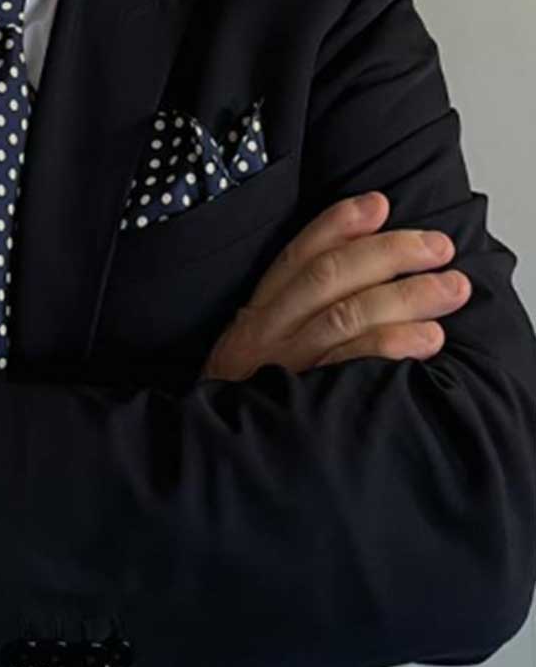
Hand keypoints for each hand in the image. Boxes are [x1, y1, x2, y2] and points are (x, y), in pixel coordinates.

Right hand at [199, 191, 471, 381]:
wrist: (216, 463)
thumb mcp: (257, 350)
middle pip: (327, 278)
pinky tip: (426, 338)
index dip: (337, 226)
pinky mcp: (302, 404)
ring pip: (346, 316)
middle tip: (439, 248)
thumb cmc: (251, 402)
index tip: (379, 203)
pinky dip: (391, 346)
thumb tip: (359, 268)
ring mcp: (283, 368)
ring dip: (406, 296)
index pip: (295, 257)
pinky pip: (350, 365)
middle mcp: (264, 335)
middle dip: (389, 253)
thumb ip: (294, 314)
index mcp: (255, 315)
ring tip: (451, 289)